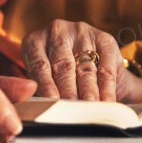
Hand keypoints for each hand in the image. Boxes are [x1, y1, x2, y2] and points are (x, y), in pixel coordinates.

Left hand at [21, 19, 141, 103]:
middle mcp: (57, 32)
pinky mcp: (104, 39)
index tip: (52, 99)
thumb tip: (42, 110)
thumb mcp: (42, 79)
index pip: (39, 64)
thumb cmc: (56, 77)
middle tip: (72, 107)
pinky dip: (107, 87)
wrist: (88, 63)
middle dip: (69, 90)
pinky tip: (107, 100)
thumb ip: (39, 91)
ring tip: (90, 105)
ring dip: (89, 89)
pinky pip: (106, 67)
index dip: (46, 83)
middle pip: (63, 65)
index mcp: (34, 42)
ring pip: (85, 67)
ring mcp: (82, 33)